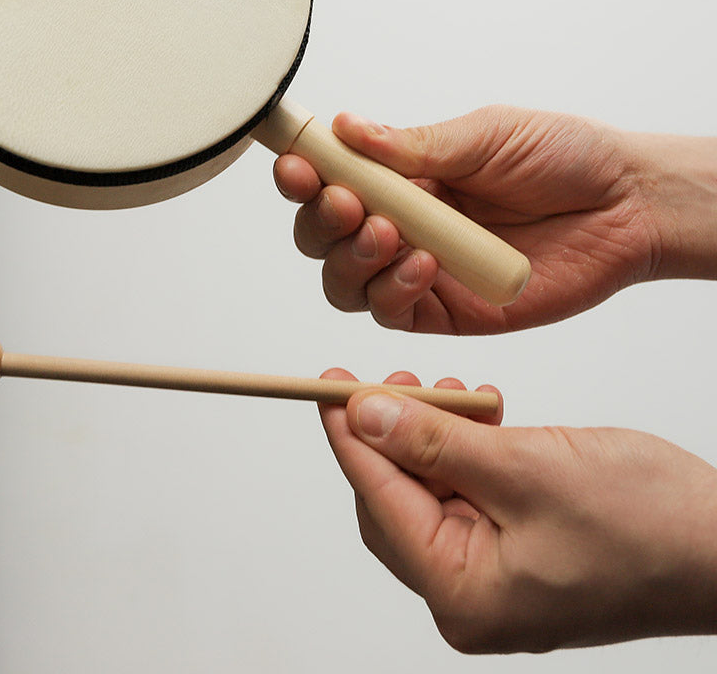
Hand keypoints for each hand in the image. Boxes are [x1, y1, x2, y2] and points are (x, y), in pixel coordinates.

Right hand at [275, 106, 716, 332]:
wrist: (626, 204)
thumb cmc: (561, 157)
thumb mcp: (483, 136)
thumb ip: (412, 144)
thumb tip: (346, 129)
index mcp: (402, 175)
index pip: (330, 179)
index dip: (303, 174)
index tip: (296, 164)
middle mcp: (400, 223)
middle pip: (322, 236)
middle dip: (320, 219)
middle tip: (346, 200)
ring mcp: (417, 270)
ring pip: (345, 280)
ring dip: (351, 257)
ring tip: (389, 231)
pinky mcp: (444, 310)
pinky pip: (391, 311)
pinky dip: (393, 289)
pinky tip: (421, 264)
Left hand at [319, 370, 716, 652]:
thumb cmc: (648, 522)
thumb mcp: (525, 467)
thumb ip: (435, 442)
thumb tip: (362, 415)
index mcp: (462, 594)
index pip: (378, 499)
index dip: (348, 435)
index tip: (327, 383)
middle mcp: (469, 597)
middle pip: (395, 499)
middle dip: (392, 433)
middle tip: (393, 378)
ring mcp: (494, 579)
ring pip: (429, 491)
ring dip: (432, 436)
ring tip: (454, 390)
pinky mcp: (517, 554)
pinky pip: (466, 496)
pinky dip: (464, 451)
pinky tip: (480, 413)